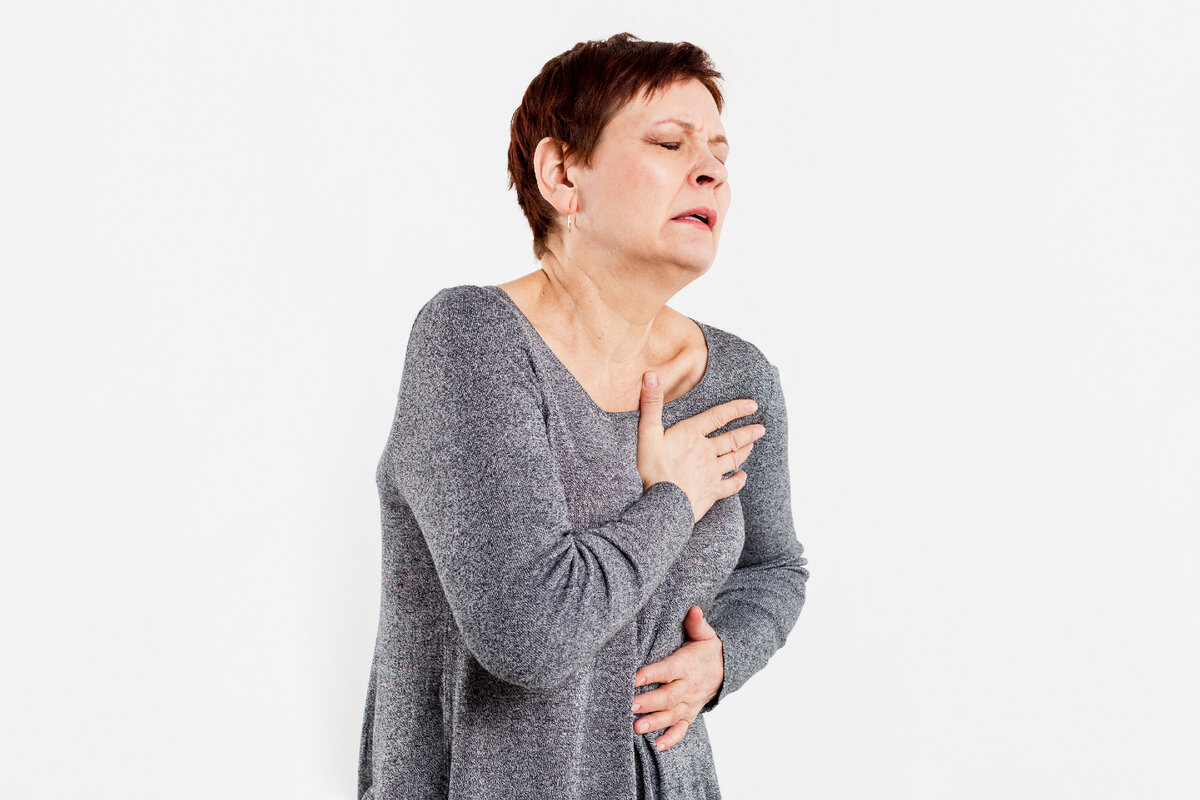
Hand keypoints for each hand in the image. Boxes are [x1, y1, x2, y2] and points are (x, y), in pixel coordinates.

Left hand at [632, 606, 724, 750]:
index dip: (653, 673)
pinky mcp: (690, 714)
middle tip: (631, 705)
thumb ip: (697, 623)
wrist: (726, 670)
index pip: (669, 669)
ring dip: (655, 722)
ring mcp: (689, 703)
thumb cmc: (708, 649)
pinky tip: (658, 745)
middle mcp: (688, 686)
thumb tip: (693, 609)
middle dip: (649, 702)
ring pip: (671, 715)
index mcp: (688, 665)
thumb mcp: (706, 634)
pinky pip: (682, 729)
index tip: (635, 677)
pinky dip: (671, 738)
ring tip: (637, 727)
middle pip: (668, 696)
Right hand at [636, 370, 764, 523]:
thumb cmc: (653, 469)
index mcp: (691, 435)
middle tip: (761, 428)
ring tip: (753, 444)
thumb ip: (651, 404)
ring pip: (733, 459)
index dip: (736, 409)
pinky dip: (739, 480)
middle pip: (731, 439)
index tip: (752, 405)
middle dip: (748, 432)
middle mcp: (706, 452)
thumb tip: (652, 375)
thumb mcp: (647, 433)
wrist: (663, 505)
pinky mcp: (712, 492)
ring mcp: (712, 473)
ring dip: (744, 451)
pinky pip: (731, 485)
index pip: (717, 417)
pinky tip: (743, 477)